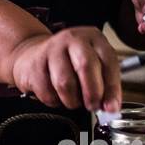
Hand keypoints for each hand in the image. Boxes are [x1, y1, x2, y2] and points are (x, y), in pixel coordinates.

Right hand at [7, 27, 121, 111]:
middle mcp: (73, 39)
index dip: (112, 88)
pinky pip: (48, 92)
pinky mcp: (35, 64)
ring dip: (72, 100)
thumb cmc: (69, 62)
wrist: (33, 54)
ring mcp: (52, 50)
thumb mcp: (93, 66)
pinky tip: (56, 94)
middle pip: (86, 66)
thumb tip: (110, 106)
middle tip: (93, 106)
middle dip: (92, 93)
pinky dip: (55, 101)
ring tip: (73, 100)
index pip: (108, 62)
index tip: (111, 107)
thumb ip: (104, 85)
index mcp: (93, 38)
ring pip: (65, 83)